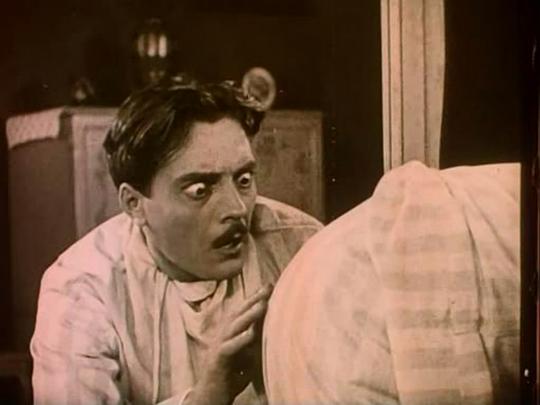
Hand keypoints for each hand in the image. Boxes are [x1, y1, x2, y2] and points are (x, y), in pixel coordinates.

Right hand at [185, 285, 272, 404]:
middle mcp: (222, 336)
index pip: (242, 311)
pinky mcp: (217, 361)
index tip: (269, 285)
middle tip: (268, 287)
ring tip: (263, 304)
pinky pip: (229, 348)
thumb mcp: (245, 355)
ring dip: (249, 315)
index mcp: (229, 333)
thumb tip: (269, 329)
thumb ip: (253, 342)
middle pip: (238, 313)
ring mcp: (218, 347)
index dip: (254, 298)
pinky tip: (251, 333)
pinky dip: (240, 340)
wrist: (209, 397)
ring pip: (234, 327)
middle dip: (254, 299)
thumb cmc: (229, 376)